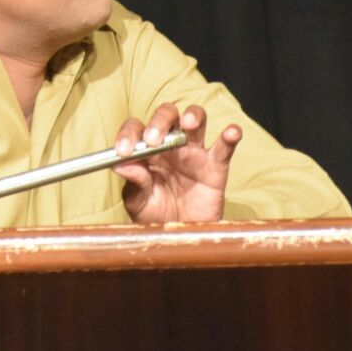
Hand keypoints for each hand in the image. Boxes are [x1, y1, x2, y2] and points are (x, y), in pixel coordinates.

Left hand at [112, 103, 241, 223]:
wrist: (181, 235)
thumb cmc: (156, 214)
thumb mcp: (138, 202)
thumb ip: (134, 182)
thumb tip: (120, 164)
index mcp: (147, 150)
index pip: (136, 127)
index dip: (129, 134)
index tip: (123, 150)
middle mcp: (170, 145)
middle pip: (167, 115)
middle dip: (160, 121)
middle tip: (153, 139)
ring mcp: (194, 153)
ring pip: (196, 119)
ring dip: (192, 116)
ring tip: (188, 124)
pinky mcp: (216, 166)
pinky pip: (225, 147)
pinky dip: (230, 136)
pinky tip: (231, 132)